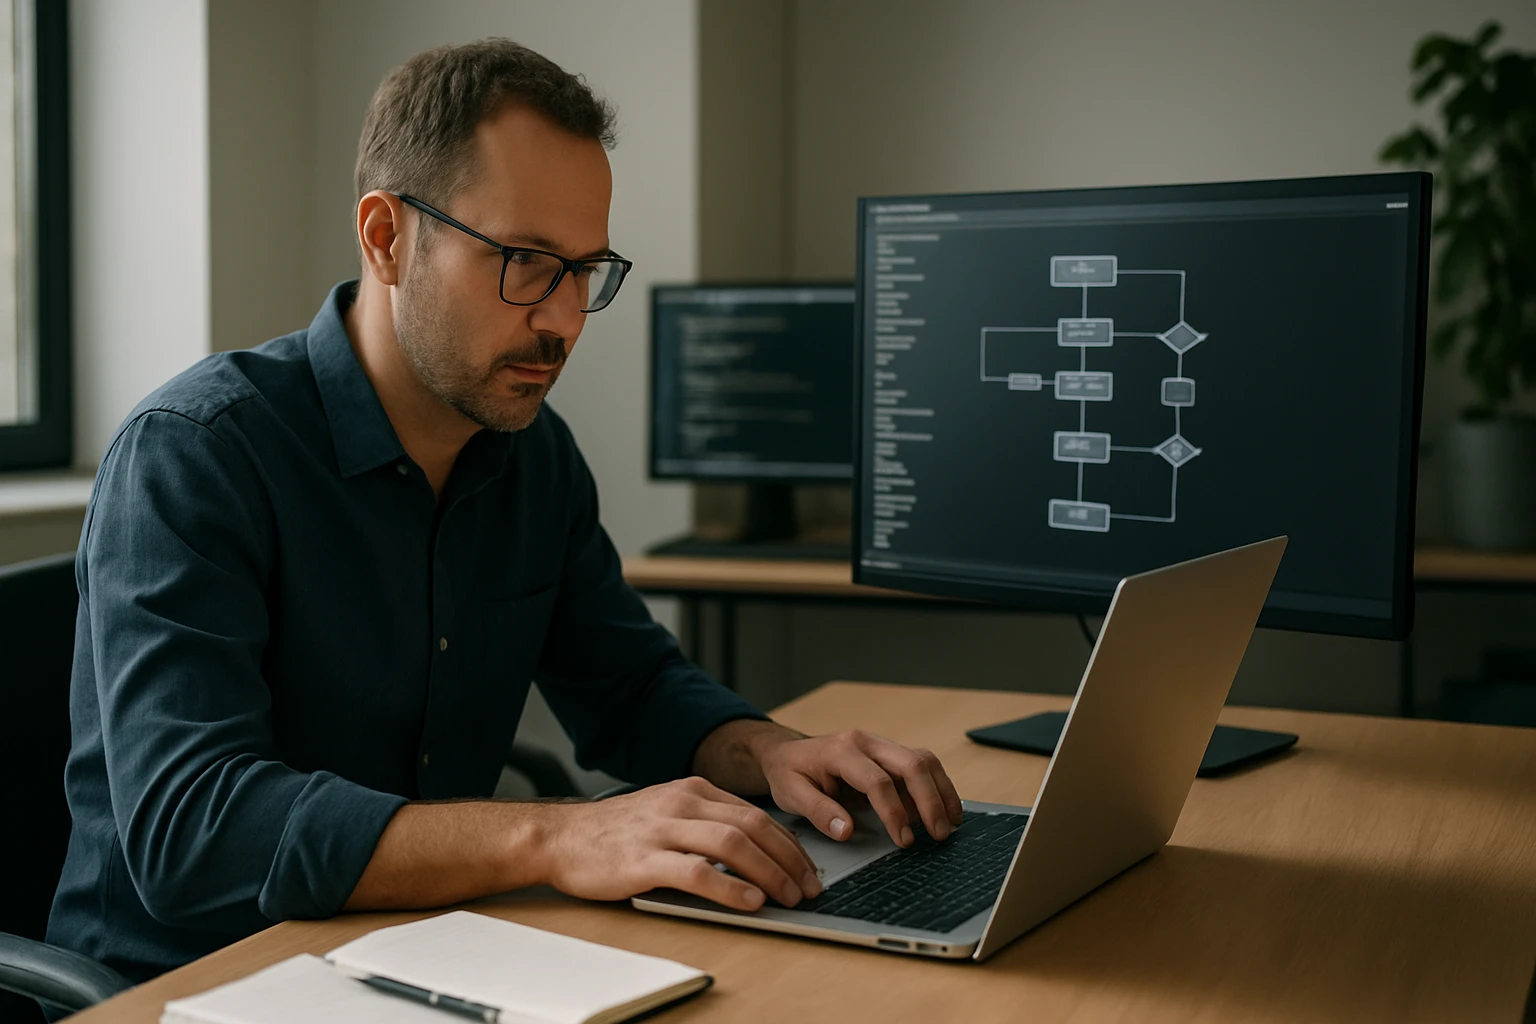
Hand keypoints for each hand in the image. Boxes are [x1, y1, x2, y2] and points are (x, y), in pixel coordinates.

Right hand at [540, 777, 821, 911]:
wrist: (560, 837)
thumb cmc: (616, 833)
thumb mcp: (666, 813)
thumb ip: (705, 823)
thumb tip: (755, 852)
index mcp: (692, 790)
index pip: (755, 813)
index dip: (788, 843)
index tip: (807, 868)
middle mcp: (682, 803)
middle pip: (753, 825)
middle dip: (789, 858)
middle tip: (809, 887)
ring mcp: (663, 829)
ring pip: (732, 843)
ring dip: (769, 871)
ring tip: (789, 896)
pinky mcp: (644, 859)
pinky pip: (698, 871)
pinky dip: (730, 887)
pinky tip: (750, 901)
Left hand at [755, 730, 963, 847]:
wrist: (788, 753)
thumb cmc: (790, 773)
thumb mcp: (791, 794)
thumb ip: (818, 811)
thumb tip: (846, 831)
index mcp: (841, 751)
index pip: (877, 781)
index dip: (894, 813)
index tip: (904, 840)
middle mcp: (867, 742)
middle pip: (911, 763)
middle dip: (930, 800)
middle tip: (939, 834)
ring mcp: (881, 745)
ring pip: (923, 760)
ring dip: (941, 791)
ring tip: (951, 823)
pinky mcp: (890, 754)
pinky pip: (921, 764)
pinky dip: (937, 786)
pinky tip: (943, 810)